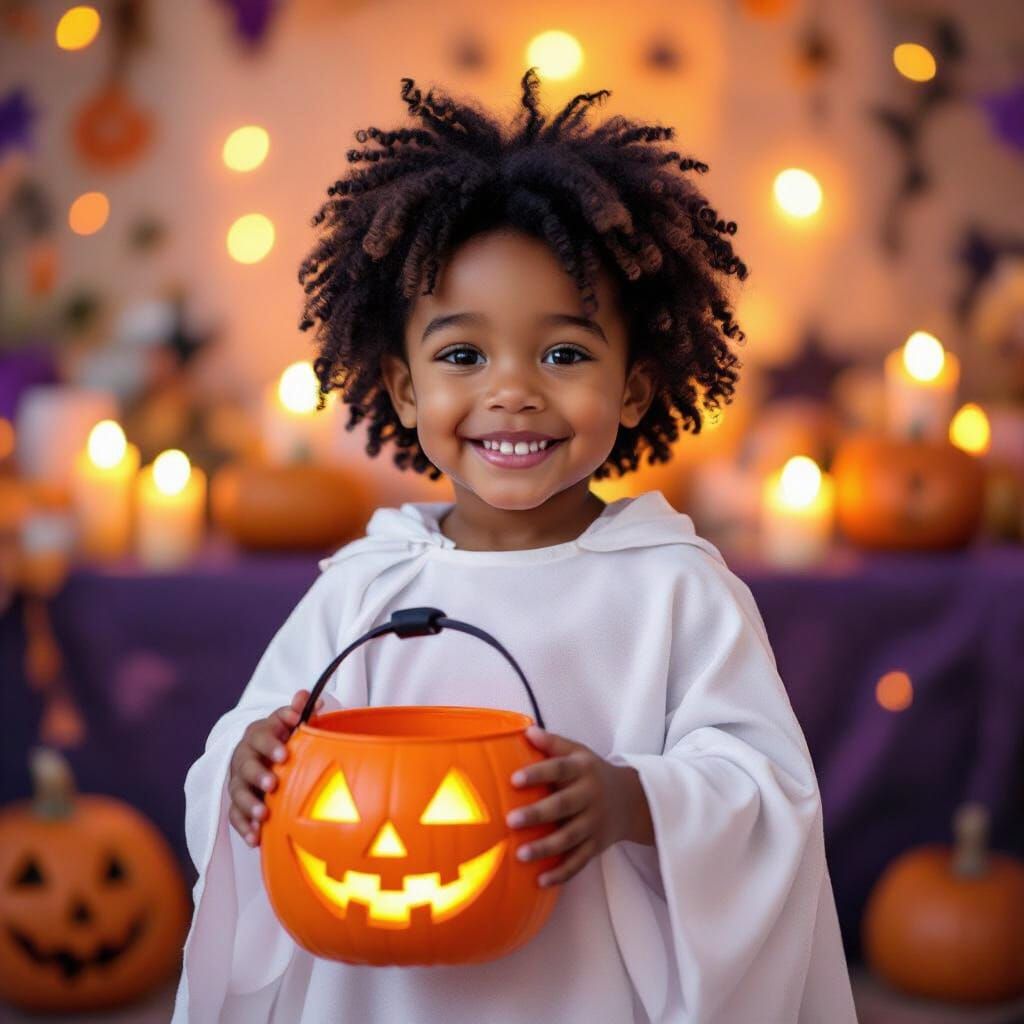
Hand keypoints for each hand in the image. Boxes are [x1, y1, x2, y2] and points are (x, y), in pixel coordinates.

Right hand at [228, 689, 323, 847]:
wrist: (259, 755)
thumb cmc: (282, 738)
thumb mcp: (289, 724)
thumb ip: (297, 712)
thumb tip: (308, 696)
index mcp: (258, 735)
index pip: (262, 735)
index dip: (272, 743)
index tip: (286, 753)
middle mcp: (244, 757)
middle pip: (246, 764)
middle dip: (259, 774)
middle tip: (273, 783)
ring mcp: (239, 781)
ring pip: (238, 792)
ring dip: (249, 804)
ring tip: (263, 814)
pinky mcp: (236, 803)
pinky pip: (235, 816)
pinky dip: (244, 827)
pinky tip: (255, 838)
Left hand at [505, 726, 650, 887]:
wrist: (632, 800)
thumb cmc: (592, 772)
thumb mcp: (578, 752)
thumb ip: (553, 743)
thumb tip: (525, 730)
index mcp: (583, 770)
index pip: (559, 769)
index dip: (538, 773)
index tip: (514, 779)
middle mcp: (590, 796)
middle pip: (564, 806)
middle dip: (538, 814)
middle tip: (510, 820)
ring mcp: (594, 824)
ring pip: (570, 838)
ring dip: (545, 848)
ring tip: (520, 855)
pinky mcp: (596, 846)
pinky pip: (579, 862)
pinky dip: (561, 873)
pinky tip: (540, 881)